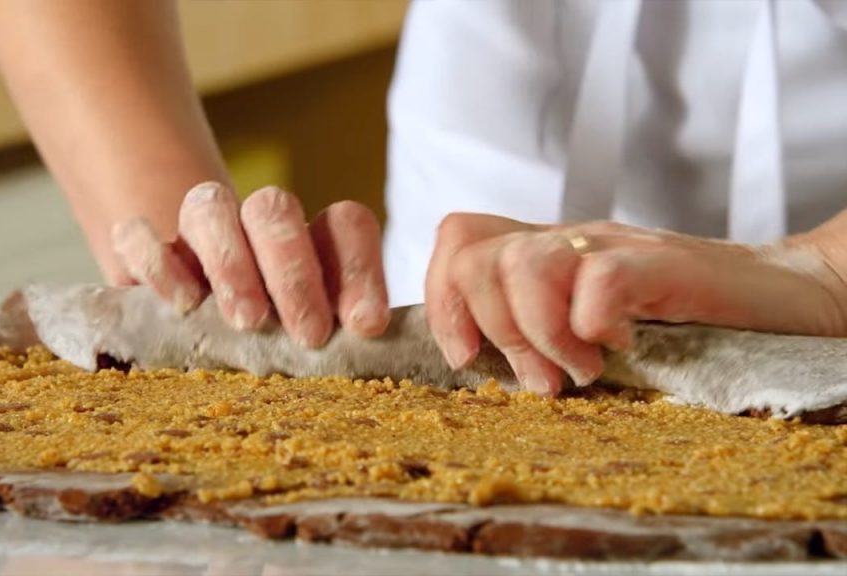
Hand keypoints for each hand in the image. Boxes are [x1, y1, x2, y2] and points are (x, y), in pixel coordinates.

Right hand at [111, 182, 390, 346]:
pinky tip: (182, 303)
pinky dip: (158, 262)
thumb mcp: (324, 347)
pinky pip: (138, 235)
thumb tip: (371, 335)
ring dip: (230, 261)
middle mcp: (259, 228)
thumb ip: (348, 335)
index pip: (345, 225)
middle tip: (308, 334)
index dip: (361, 269)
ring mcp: (200, 235)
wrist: (203, 351)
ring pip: (208, 207)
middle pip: (273, 208)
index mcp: (316, 244)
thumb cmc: (282, 354)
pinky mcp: (146, 254)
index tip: (365, 325)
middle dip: (293, 269)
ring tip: (249, 322)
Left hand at [425, 213, 846, 395]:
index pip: (458, 242)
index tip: (465, 357)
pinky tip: (619, 345)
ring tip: (582, 369)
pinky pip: (598, 278)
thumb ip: (537, 326)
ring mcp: (616, 246)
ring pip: (525, 266)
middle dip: (493, 332)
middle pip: (476, 258)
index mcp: (548, 252)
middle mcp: (573, 239)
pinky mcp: (664, 264)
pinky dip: (593, 323)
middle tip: (541, 379)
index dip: (441, 300)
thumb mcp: (592, 322)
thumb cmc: (687, 319)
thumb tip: (474, 359)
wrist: (784, 293)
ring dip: (541, 334)